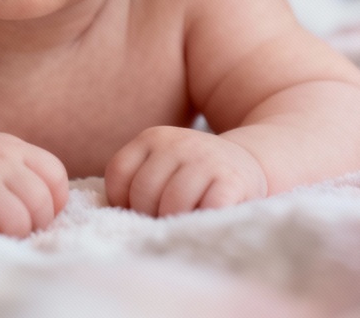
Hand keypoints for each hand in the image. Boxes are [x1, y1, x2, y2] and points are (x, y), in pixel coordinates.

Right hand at [0, 133, 68, 236]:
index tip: (30, 209)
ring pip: (21, 223)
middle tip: (7, 222)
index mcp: (10, 146)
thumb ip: (27, 173)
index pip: (55, 176)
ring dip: (9, 234)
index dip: (50, 201)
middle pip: (41, 203)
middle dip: (30, 222)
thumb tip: (57, 210)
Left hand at [105, 126, 267, 215]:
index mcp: (152, 137)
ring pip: (172, 204)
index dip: (122, 201)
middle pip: (143, 193)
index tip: (139, 209)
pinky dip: (201, 221)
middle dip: (150, 215)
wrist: (250, 159)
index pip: (118, 174)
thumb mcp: (162, 163)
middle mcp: (176, 143)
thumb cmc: (195, 174)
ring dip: (176, 221)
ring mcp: (204, 160)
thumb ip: (137, 179)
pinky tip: (205, 219)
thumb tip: (109, 216)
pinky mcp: (231, 180)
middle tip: (165, 218)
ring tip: (185, 220)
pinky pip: (205, 209)